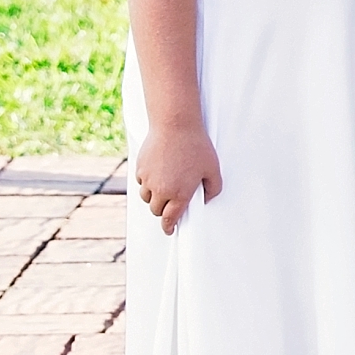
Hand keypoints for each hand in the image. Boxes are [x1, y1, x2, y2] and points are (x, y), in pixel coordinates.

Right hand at [134, 117, 221, 233]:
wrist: (175, 124)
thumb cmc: (196, 145)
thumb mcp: (213, 169)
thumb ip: (213, 189)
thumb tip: (205, 200)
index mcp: (179, 194)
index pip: (170, 219)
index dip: (169, 227)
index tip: (169, 230)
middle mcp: (161, 190)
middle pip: (156, 210)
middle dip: (163, 210)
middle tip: (171, 204)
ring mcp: (148, 179)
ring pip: (146, 198)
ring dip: (154, 198)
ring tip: (164, 189)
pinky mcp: (140, 168)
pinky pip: (142, 182)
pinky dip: (148, 183)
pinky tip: (158, 174)